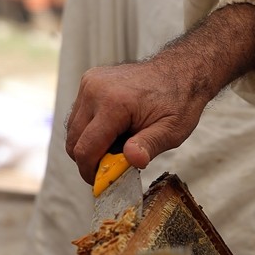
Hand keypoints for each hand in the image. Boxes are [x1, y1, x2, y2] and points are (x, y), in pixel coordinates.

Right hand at [65, 58, 211, 184]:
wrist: (180, 71)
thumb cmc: (179, 101)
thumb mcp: (172, 130)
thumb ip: (150, 145)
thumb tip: (132, 159)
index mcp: (113, 102)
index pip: (86, 148)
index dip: (89, 172)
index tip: (101, 183)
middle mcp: (95, 89)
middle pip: (74, 140)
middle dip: (89, 159)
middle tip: (114, 165)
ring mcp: (89, 83)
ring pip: (73, 129)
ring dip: (89, 144)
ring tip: (118, 144)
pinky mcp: (89, 81)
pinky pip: (79, 115)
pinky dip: (90, 129)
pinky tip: (114, 130)